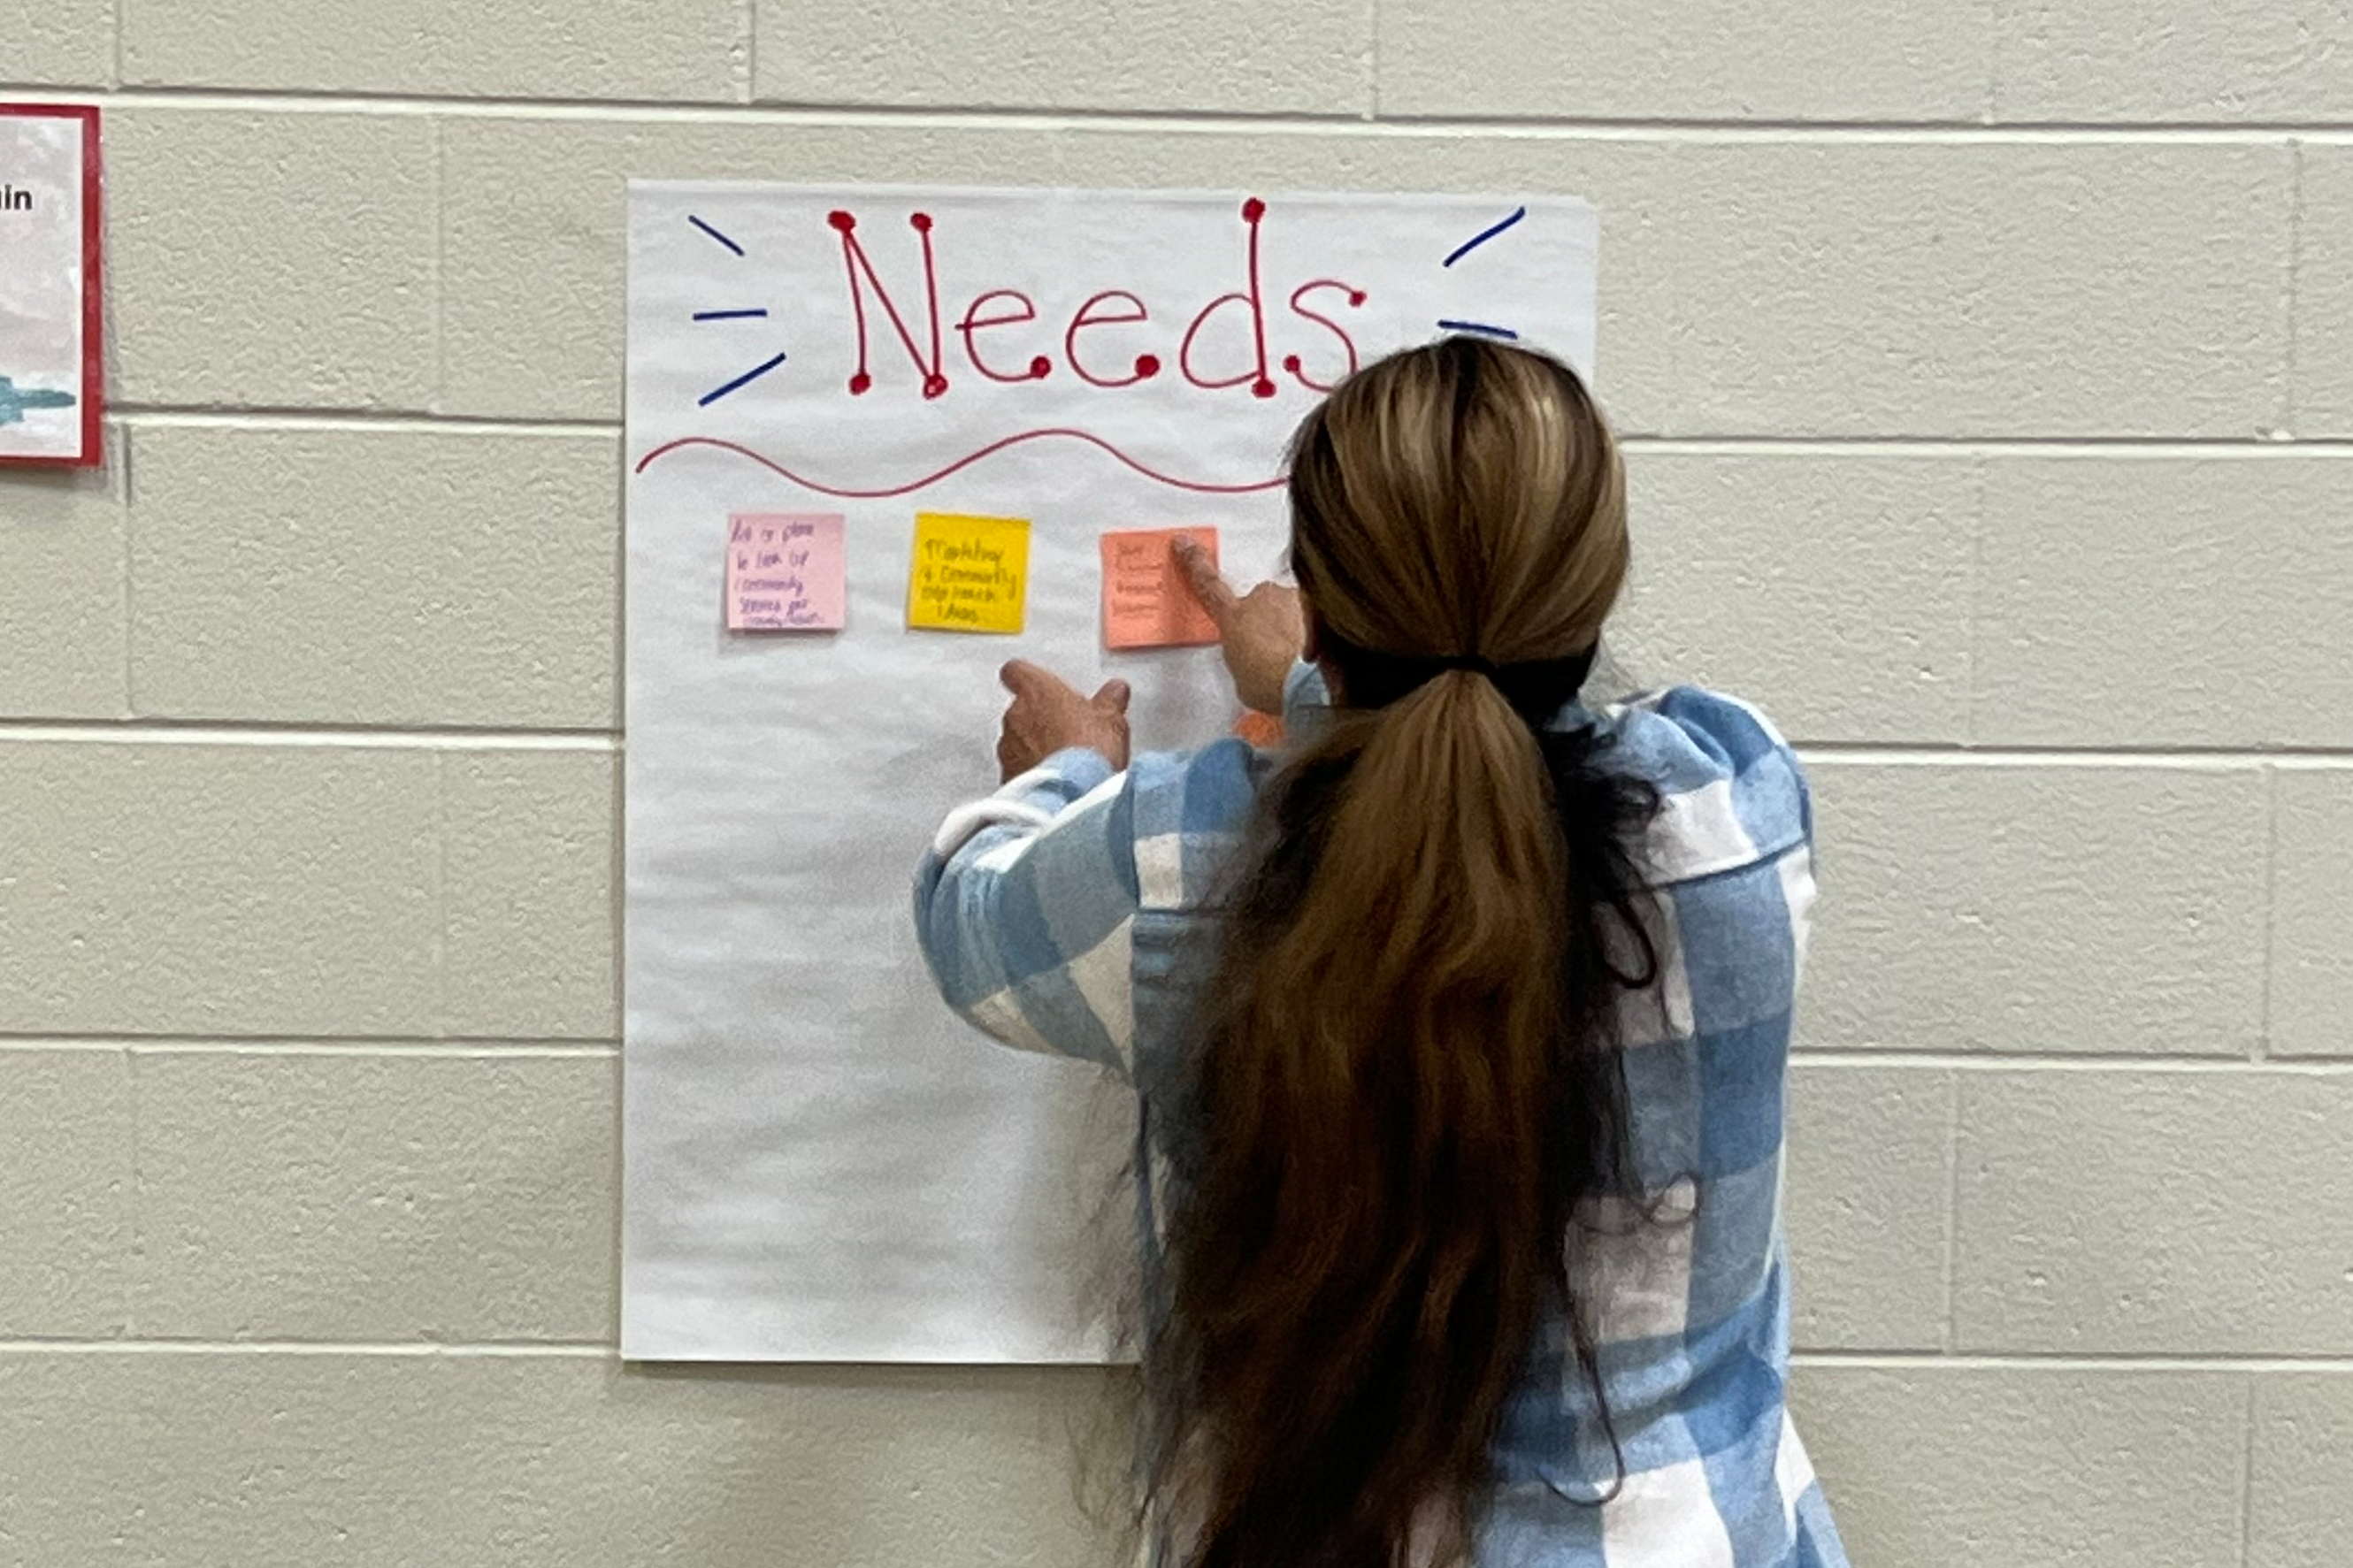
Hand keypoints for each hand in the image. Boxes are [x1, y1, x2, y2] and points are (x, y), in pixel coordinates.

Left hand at [997, 661, 1131, 780]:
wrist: (1071, 795)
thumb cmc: (1087, 750)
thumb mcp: (1111, 719)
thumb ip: (1109, 700)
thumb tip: (1115, 691)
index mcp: (1037, 691)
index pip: (1017, 671)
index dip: (1027, 677)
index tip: (1037, 681)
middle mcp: (1015, 716)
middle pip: (1019, 709)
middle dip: (1039, 718)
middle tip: (1065, 727)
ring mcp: (1007, 748)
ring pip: (1016, 741)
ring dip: (1034, 747)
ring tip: (1063, 758)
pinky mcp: (1007, 777)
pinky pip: (1017, 769)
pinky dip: (1031, 771)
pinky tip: (1055, 779)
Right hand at [1174, 538, 1304, 714]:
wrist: (1311, 682)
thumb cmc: (1274, 683)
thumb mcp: (1242, 679)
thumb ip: (1243, 659)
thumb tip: (1253, 660)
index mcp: (1233, 615)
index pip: (1208, 584)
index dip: (1195, 563)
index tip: (1185, 543)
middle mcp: (1261, 597)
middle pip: (1259, 601)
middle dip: (1267, 621)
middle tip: (1276, 652)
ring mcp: (1291, 597)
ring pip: (1289, 607)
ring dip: (1293, 627)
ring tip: (1301, 658)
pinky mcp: (1318, 604)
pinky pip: (1313, 614)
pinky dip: (1314, 630)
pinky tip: (1317, 652)